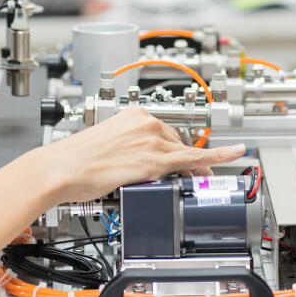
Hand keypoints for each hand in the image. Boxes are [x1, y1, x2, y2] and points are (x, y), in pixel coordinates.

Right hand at [28, 107, 245, 203]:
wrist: (60, 170)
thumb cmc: (74, 160)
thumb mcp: (106, 144)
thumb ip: (129, 147)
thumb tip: (139, 162)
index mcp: (133, 114)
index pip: (165, 132)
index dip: (175, 150)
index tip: (184, 157)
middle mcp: (145, 122)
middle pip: (177, 144)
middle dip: (180, 162)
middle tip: (180, 178)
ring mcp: (152, 140)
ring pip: (184, 155)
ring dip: (190, 169)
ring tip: (189, 182)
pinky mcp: (154, 160)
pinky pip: (194, 159)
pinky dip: (218, 156)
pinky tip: (235, 153)